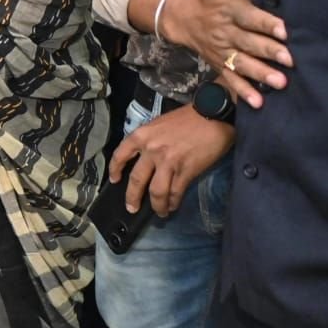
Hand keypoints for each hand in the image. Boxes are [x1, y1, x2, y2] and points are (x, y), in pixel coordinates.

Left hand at [109, 104, 233, 216]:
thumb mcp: (159, 124)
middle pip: (136, 180)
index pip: (120, 155)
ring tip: (159, 212)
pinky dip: (173, 202)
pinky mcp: (185, 171)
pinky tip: (173, 205)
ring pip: (156, 191)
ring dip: (157, 206)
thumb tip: (146, 159)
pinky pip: (175, 192)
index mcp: (141, 136)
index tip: (114, 180)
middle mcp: (151, 150)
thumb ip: (149, 141)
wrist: (213, 115)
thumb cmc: (188, 118)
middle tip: (132, 208)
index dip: (115, 170)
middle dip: (132, 197)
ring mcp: (168, 162)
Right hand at [162, 0, 291, 107]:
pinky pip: (231, 80)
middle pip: (248, 43)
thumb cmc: (210, 0)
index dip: (265, 23)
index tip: (283, 30)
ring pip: (242, 63)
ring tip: (280, 82)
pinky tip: (258, 103)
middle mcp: (225, 32)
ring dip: (261, 73)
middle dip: (269, 51)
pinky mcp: (220, 65)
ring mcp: (222, 51)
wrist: (182, 20)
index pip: (248, 17)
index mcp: (228, 10)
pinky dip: (243, 92)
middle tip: (289, 59)